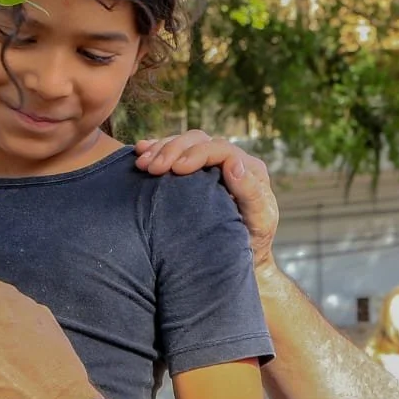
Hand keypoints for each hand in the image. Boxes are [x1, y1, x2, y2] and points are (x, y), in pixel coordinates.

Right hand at [134, 131, 279, 273]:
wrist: (236, 257)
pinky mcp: (193, 171)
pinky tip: (140, 153)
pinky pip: (173, 152)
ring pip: (183, 142)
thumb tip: (233, 164)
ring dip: (159, 149)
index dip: (197, 154)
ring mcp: (209, 163)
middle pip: (198, 141)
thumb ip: (251, 194)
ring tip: (142, 163)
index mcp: (249, 168)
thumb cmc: (251, 242)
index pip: (221, 149)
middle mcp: (229, 160)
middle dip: (172, 150)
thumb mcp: (259, 222)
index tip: (176, 169)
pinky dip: (155, 149)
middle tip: (152, 168)